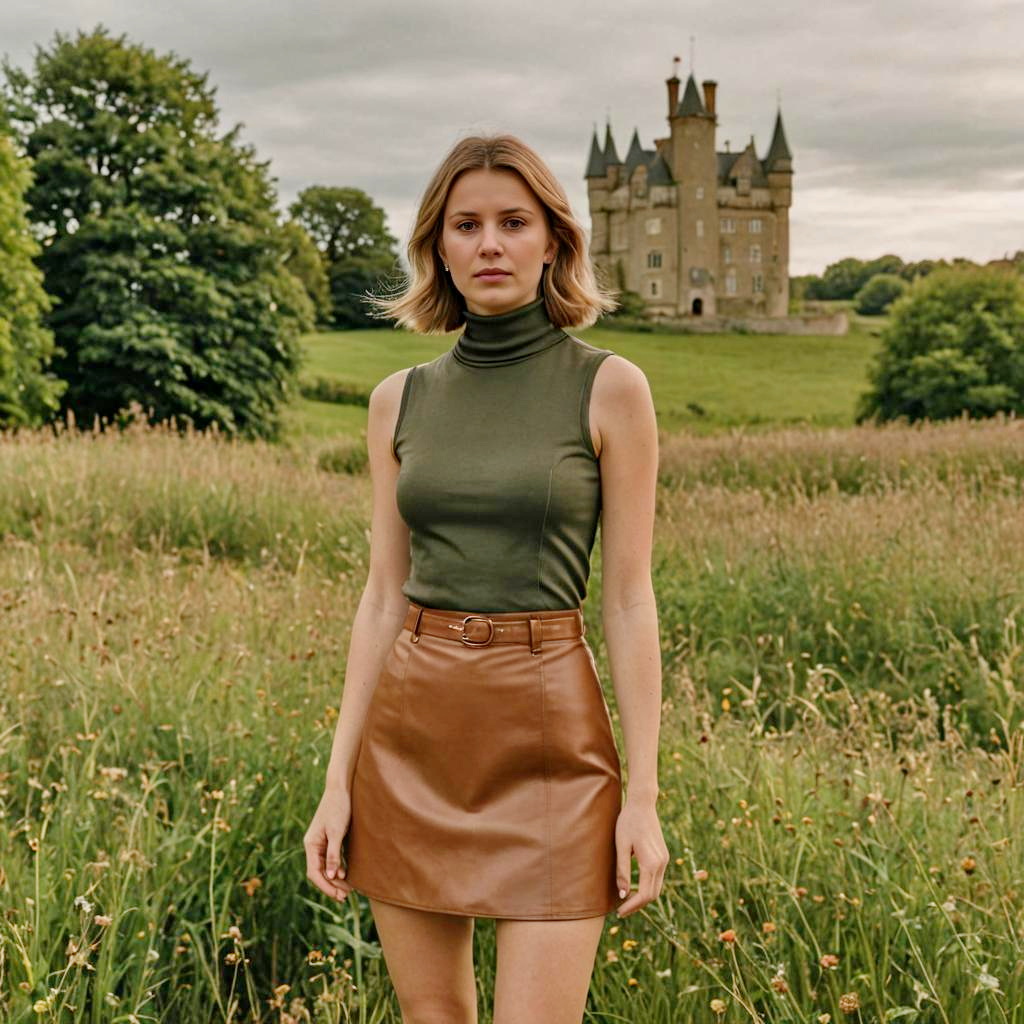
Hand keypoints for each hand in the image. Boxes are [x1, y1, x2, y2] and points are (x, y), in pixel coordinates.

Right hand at [303, 786, 352, 902]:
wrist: (341, 789)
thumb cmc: (338, 808)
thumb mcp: (336, 831)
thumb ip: (333, 853)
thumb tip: (332, 875)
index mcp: (311, 844)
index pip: (314, 872)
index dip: (326, 886)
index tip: (339, 895)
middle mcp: (313, 845)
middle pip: (319, 872)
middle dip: (331, 885)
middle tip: (345, 897)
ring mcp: (321, 843)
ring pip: (325, 867)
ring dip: (335, 879)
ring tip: (347, 891)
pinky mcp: (330, 839)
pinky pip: (331, 859)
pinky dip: (338, 868)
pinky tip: (346, 874)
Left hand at [614, 797, 668, 917]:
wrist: (642, 804)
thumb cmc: (627, 822)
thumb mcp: (621, 846)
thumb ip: (622, 871)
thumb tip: (622, 894)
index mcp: (652, 863)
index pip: (645, 895)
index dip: (632, 906)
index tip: (619, 912)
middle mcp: (662, 863)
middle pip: (653, 895)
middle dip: (638, 905)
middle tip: (621, 910)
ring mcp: (664, 859)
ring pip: (656, 887)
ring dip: (643, 897)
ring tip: (626, 901)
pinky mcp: (663, 855)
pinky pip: (657, 878)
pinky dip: (647, 887)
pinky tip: (634, 887)